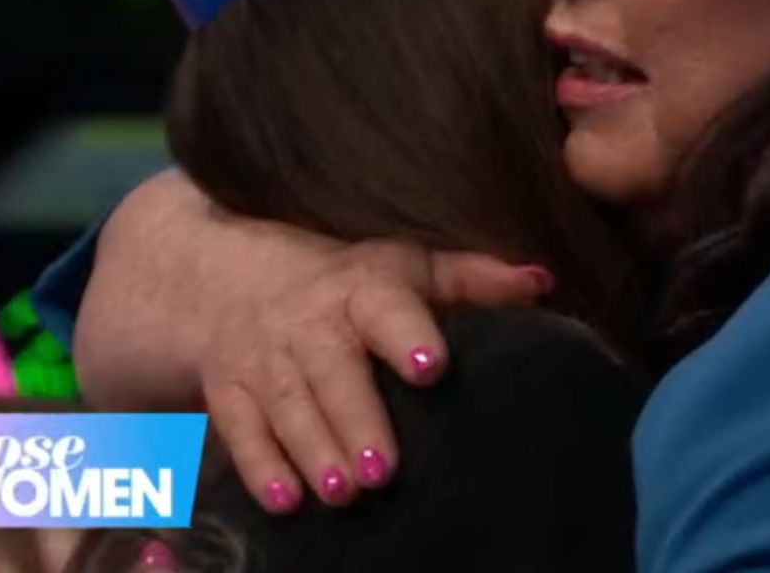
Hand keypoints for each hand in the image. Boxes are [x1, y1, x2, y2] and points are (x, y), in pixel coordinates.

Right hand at [73, 170, 551, 510]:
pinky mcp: (229, 392)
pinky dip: (259, 467)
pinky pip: (240, 431)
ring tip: (343, 494)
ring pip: (288, 407)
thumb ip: (473, 280)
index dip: (406, 334)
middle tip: (383, 472)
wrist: (226, 278)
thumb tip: (543, 282)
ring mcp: (265, 360)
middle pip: (332, 371)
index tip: (430, 367)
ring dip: (313, 451)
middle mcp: (310, 323)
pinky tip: (284, 502)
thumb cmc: (345, 282)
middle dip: (356, 421)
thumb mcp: (406, 267)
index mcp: (362, 288)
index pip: (385, 307)